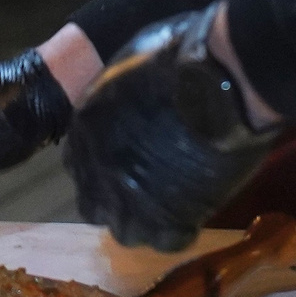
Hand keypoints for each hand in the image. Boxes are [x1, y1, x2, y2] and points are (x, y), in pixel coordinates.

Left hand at [64, 4, 277, 252]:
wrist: (217, 82)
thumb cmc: (179, 56)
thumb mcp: (130, 64)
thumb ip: (121, 92)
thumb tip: (130, 95)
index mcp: (85, 125)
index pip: (78, 162)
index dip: (101, 166)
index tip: (124, 164)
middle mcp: (97, 165)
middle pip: (93, 203)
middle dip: (116, 200)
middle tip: (149, 190)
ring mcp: (131, 195)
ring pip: (125, 230)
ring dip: (145, 221)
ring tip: (173, 205)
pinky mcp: (169, 216)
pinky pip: (166, 240)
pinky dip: (179, 230)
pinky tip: (194, 213)